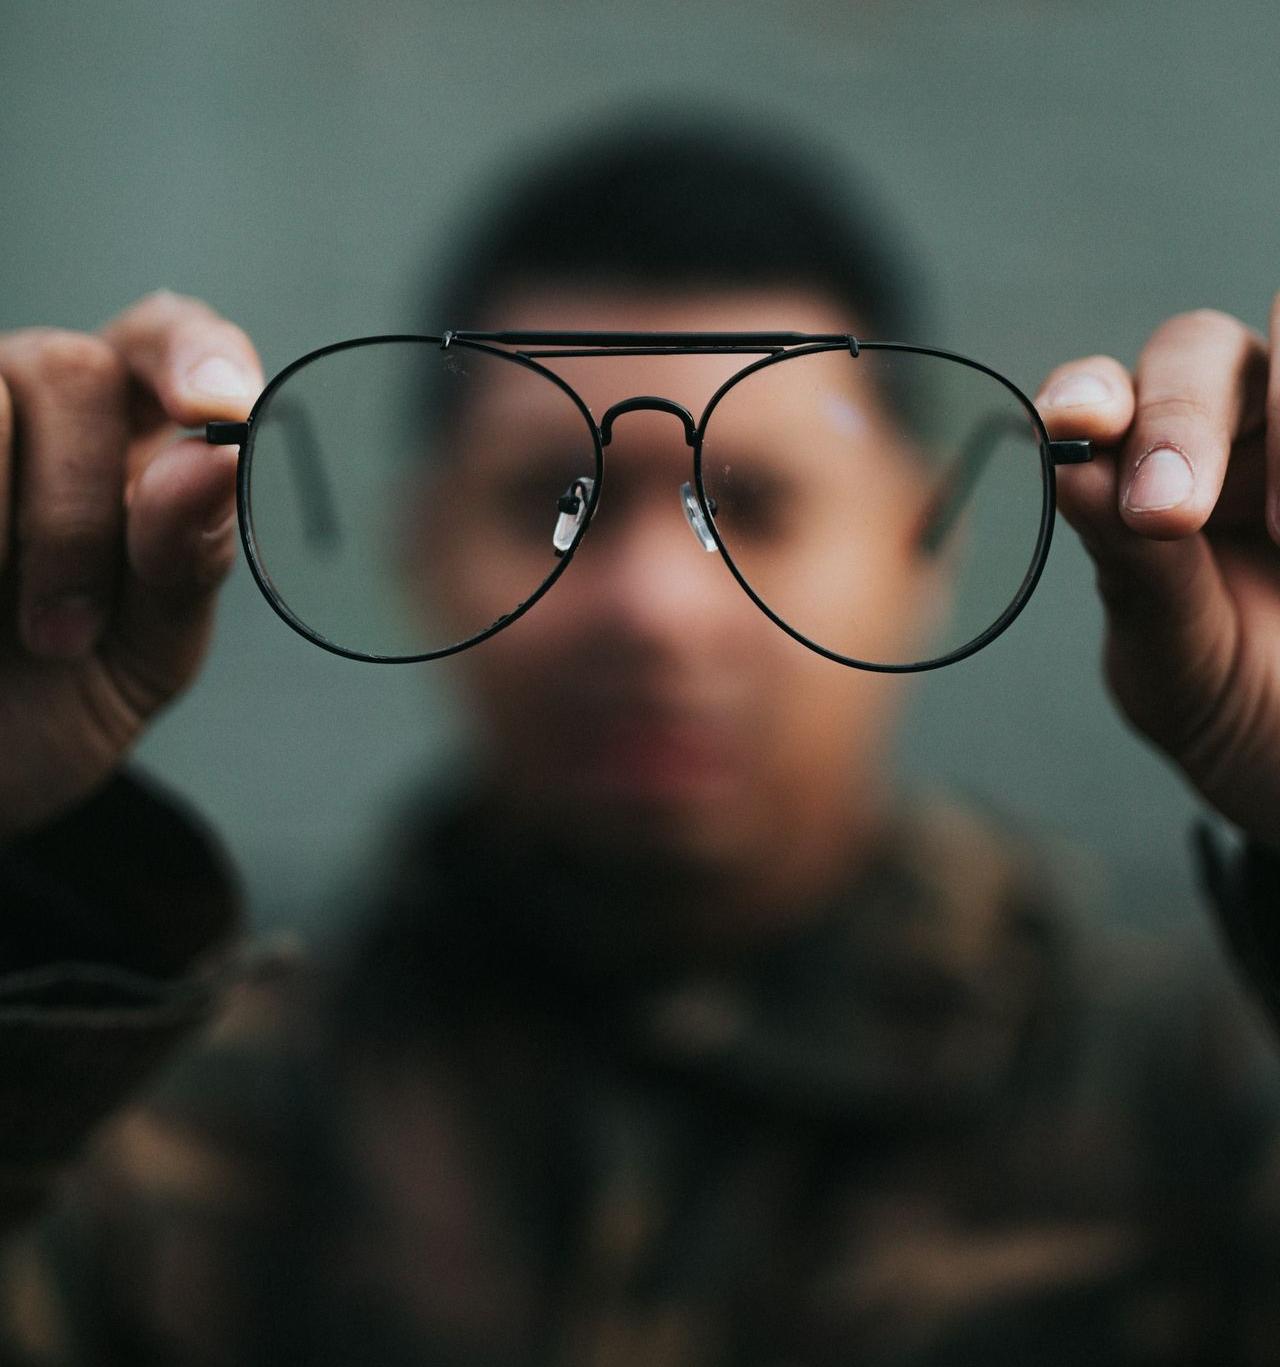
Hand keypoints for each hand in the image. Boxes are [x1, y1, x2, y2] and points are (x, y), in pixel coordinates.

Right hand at [0, 291, 261, 842]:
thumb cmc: (55, 706)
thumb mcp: (143, 653)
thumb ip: (183, 562)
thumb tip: (212, 463)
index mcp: (128, 445)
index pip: (167, 340)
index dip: (194, 353)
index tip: (217, 410)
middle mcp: (31, 411)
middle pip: (71, 368)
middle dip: (77, 508)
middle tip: (63, 634)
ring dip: (9, 525)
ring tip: (13, 638)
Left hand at [1036, 302, 1279, 846]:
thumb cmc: (1229, 700)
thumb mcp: (1175, 651)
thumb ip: (1135, 568)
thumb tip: (1070, 466)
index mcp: (1142, 472)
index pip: (1106, 393)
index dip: (1091, 389)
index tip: (1079, 424)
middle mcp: (1228, 431)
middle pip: (1201, 349)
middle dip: (1182, 417)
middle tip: (1170, 515)